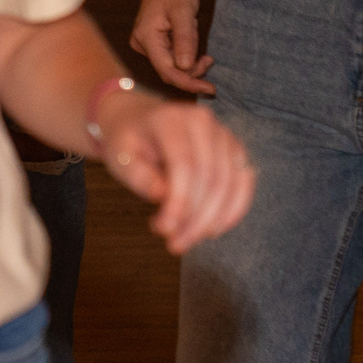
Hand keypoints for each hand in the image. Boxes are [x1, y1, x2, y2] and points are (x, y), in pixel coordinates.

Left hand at [90, 90, 255, 253]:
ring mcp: (224, 135)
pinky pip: (243, 185)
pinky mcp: (235, 150)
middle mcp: (204, 122)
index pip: (185, 165)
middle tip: (174, 243)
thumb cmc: (127, 142)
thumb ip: (138, 175)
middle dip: (195, 218)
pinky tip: (212, 230)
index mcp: (171, 119)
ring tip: (187, 240)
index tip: (164, 230)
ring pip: (230, 185)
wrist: (138, 121)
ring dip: (212, 220)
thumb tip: (163, 196)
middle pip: (211, 177)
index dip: (180, 202)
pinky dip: (231, 212)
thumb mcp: (119, 156)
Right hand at [127, 0, 215, 94]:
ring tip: (200, 43)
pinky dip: (186, 55)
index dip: (189, 83)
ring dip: (190, 62)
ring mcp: (146, 43)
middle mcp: (142, 43)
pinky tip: (193, 42)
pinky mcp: (153, 42)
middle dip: (191, 72)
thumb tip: (184, 68)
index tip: (211, 89)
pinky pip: (170, 57)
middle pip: (169, 71)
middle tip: (210, 60)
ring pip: (171, 66)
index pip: (167, 70)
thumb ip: (184, 41)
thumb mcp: (184, 13)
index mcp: (146, 37)